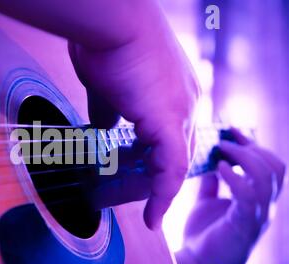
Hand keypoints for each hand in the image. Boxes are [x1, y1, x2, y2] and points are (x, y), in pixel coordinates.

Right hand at [69, 22, 198, 228]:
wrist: (112, 23)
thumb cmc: (107, 44)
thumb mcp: (109, 86)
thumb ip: (110, 111)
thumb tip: (103, 128)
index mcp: (176, 92)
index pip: (173, 135)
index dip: (159, 160)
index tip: (144, 178)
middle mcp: (187, 102)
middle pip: (178, 153)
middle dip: (159, 179)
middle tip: (142, 201)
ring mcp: (182, 110)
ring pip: (177, 163)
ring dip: (160, 190)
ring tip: (147, 212)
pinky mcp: (169, 120)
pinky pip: (170, 168)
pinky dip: (162, 195)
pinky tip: (152, 215)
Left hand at [176, 128, 285, 263]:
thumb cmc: (204, 233)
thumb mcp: (208, 200)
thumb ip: (214, 182)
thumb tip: (210, 159)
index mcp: (259, 199)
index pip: (270, 164)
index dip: (254, 144)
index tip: (232, 130)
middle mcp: (264, 206)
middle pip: (275, 167)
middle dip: (253, 146)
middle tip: (228, 137)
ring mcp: (257, 215)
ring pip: (268, 177)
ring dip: (245, 157)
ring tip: (222, 150)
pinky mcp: (243, 224)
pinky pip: (249, 194)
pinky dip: (236, 176)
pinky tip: (218, 169)